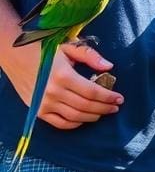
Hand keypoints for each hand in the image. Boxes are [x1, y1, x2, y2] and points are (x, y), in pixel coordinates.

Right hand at [5, 42, 121, 128]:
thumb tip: (109, 67)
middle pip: (85, 106)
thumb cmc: (45, 50)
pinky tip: (84, 120)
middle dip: (103, 108)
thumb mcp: (69, 47)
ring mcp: (44, 104)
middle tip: (115, 108)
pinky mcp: (37, 111)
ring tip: (103, 113)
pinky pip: (58, 123)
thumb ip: (90, 56)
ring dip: (91, 117)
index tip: (120, 99)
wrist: (17, 57)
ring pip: (74, 117)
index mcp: (64, 75)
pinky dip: (73, 124)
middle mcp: (54, 92)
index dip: (108, 97)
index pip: (92, 92)